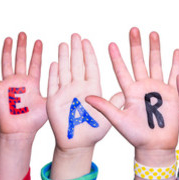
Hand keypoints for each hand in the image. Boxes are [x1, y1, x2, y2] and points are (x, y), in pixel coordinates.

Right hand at [0, 32, 46, 135]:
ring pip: (7, 63)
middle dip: (22, 46)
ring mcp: (8, 84)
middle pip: (20, 59)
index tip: (39, 41)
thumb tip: (70, 82)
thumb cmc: (34, 121)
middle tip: (23, 34)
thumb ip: (56, 91)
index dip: (36, 53)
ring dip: (7, 51)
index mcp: (32, 83)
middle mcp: (20, 81)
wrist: (20, 132)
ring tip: (9, 38)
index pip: (35, 64)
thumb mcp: (49, 103)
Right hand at [46, 34, 119, 149]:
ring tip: (64, 44)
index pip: (90, 67)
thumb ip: (114, 103)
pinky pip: (53, 84)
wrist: (78, 144)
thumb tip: (125, 91)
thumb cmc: (94, 131)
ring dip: (63, 57)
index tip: (87, 41)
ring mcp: (65, 93)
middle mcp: (78, 88)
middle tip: (75, 35)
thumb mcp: (109, 117)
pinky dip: (53, 74)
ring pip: (64, 71)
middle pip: (76, 65)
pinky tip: (53, 63)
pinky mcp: (54, 101)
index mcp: (91, 88)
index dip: (88, 54)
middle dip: (76, 50)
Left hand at [87, 27, 178, 153]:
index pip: (121, 70)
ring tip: (153, 33)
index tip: (111, 44)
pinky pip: (174, 75)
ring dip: (155, 49)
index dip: (117, 58)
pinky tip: (175, 51)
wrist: (154, 146)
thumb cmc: (135, 136)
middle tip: (133, 29)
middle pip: (139, 61)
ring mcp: (157, 89)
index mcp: (129, 92)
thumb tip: (87, 97)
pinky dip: (176, 63)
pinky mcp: (172, 93)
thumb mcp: (118, 120)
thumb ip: (104, 107)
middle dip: (136, 45)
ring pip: (156, 63)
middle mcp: (142, 87)